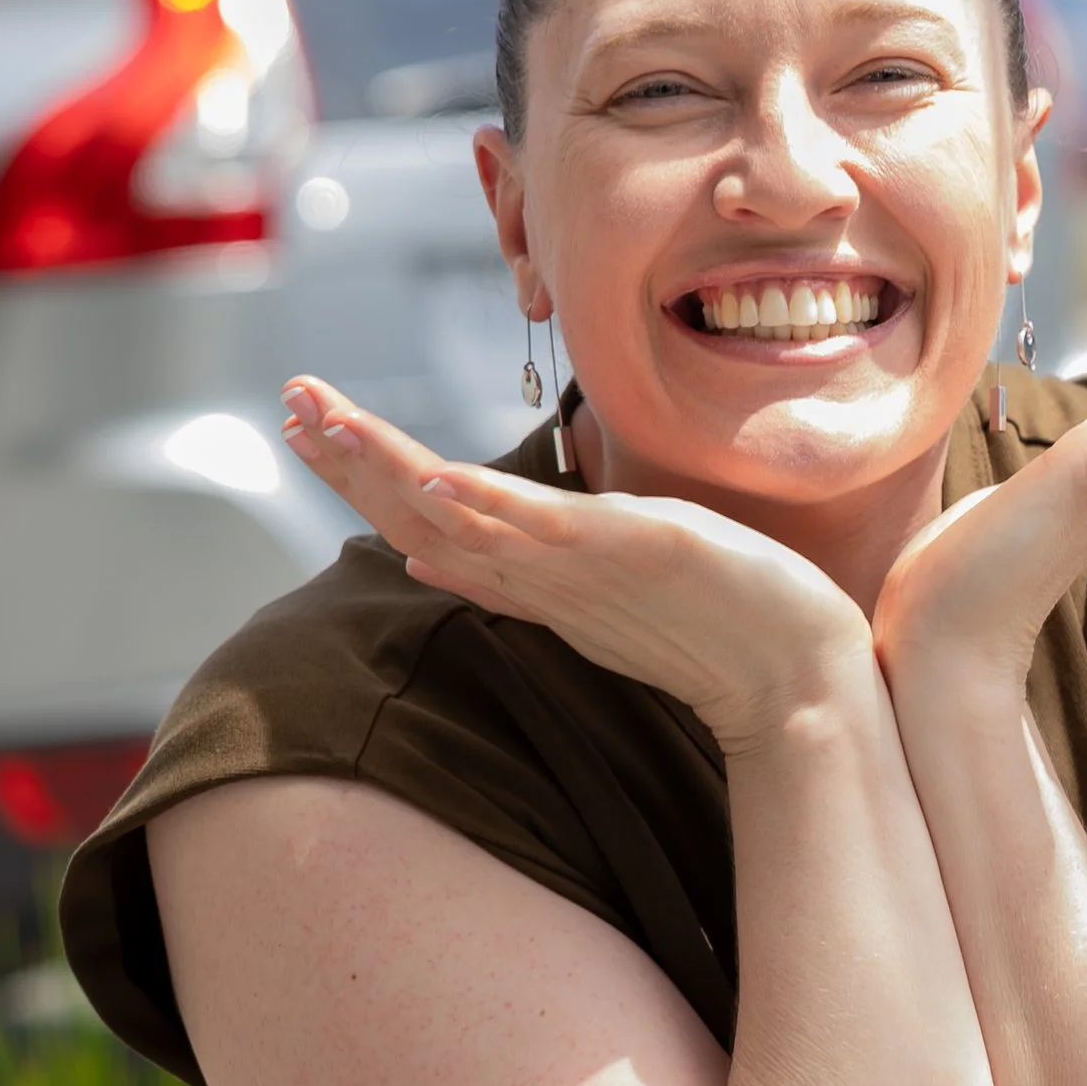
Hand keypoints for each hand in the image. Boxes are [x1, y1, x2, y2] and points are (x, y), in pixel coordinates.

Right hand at [277, 379, 869, 751]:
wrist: (796, 683)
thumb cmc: (722, 626)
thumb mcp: (611, 582)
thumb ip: (533, 565)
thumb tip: (448, 554)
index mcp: (534, 583)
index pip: (424, 530)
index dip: (364, 482)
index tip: (311, 427)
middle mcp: (540, 582)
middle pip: (417, 521)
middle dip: (349, 461)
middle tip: (290, 401)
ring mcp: (576, 573)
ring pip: (458, 520)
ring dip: (386, 469)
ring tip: (322, 418)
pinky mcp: (624, 557)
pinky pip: (538, 534)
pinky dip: (482, 507)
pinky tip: (435, 477)